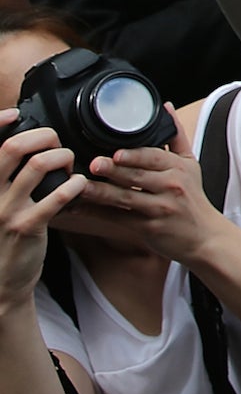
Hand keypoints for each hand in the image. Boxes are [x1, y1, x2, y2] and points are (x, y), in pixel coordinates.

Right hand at [0, 111, 85, 307]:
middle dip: (42, 137)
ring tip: (70, 164)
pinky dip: (74, 184)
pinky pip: (56, 196)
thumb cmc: (5, 234)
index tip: (15, 114)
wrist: (2, 279)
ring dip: (62, 157)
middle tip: (57, 142)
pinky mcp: (27, 227)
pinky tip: (80, 185)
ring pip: (37, 166)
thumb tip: (26, 145)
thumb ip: (8, 177)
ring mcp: (6, 211)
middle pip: (12, 148)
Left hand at [66, 109, 227, 265]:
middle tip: (94, 164)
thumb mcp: (190, 164)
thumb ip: (176, 136)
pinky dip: (97, 213)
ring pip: (125, 198)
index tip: (116, 153)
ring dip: (101, 192)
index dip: (134, 156)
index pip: (155, 158)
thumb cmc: (193, 198)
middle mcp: (171, 187)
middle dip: (114, 171)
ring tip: (82, 186)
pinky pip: (118, 219)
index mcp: (179, 168)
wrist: (204, 236)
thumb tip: (167, 107)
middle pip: (137, 177)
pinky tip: (81, 207)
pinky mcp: (148, 228)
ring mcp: (159, 209)